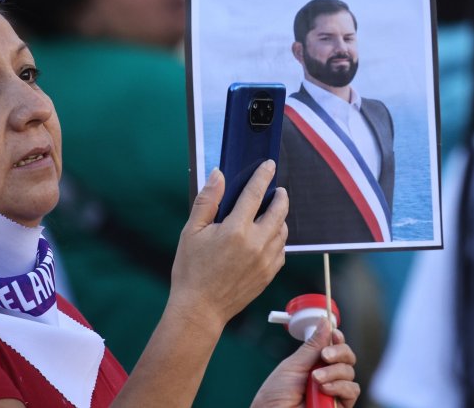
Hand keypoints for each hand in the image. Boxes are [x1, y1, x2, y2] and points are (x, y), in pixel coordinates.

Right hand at [167, 160, 288, 331]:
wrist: (200, 309)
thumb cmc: (191, 270)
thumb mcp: (192, 231)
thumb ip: (207, 200)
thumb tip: (218, 175)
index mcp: (235, 230)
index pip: (255, 193)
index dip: (263, 176)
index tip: (269, 165)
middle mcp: (256, 243)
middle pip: (278, 211)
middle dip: (280, 196)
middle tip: (277, 190)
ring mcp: (266, 260)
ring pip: (282, 231)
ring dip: (280, 218)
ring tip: (272, 212)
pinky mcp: (269, 274)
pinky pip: (281, 250)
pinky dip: (278, 239)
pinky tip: (268, 237)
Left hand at [251, 319, 359, 407]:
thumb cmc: (276, 393)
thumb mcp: (294, 365)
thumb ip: (312, 346)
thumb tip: (325, 321)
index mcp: (315, 362)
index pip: (334, 346)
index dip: (337, 338)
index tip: (334, 334)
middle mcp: (327, 375)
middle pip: (347, 357)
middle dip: (339, 352)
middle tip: (324, 356)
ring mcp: (334, 390)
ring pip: (350, 372)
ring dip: (334, 372)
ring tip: (316, 379)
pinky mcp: (339, 405)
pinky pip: (352, 390)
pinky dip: (340, 386)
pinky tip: (324, 388)